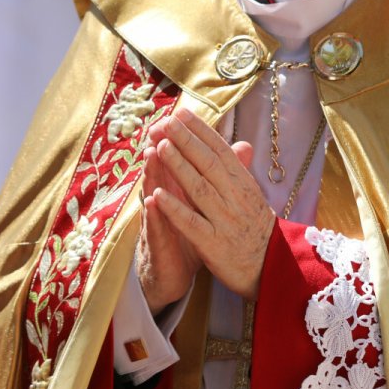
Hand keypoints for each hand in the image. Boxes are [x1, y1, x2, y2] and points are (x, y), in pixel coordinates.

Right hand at [137, 120, 203, 314]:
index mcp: (178, 189)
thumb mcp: (205, 206)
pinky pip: (155, 228)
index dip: (181, 139)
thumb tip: (238, 148)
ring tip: (151, 152)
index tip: (182, 115)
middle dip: (163, 148)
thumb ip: (217, 176)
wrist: (171, 273)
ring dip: (152, 173)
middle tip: (160, 124)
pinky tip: (153, 200)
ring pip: (153, 193)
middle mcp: (164, 200)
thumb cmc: (189, 233)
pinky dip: (155, 214)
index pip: (179, 160)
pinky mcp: (156, 244)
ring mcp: (157, 221)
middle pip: (162, 170)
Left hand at [144, 108, 273, 300]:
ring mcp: (224, 220)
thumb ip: (240, 169)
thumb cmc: (256, 228)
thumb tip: (240, 142)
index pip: (220, 150)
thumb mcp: (252, 195)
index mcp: (242, 183)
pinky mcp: (213, 244)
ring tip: (160, 147)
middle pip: (208, 163)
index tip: (181, 113)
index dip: (200, 131)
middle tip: (166, 121)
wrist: (272, 267)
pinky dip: (174, 209)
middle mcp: (235, 197)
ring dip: (179, 166)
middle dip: (186, 140)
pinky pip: (192, 223)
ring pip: (199, 188)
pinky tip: (157, 195)